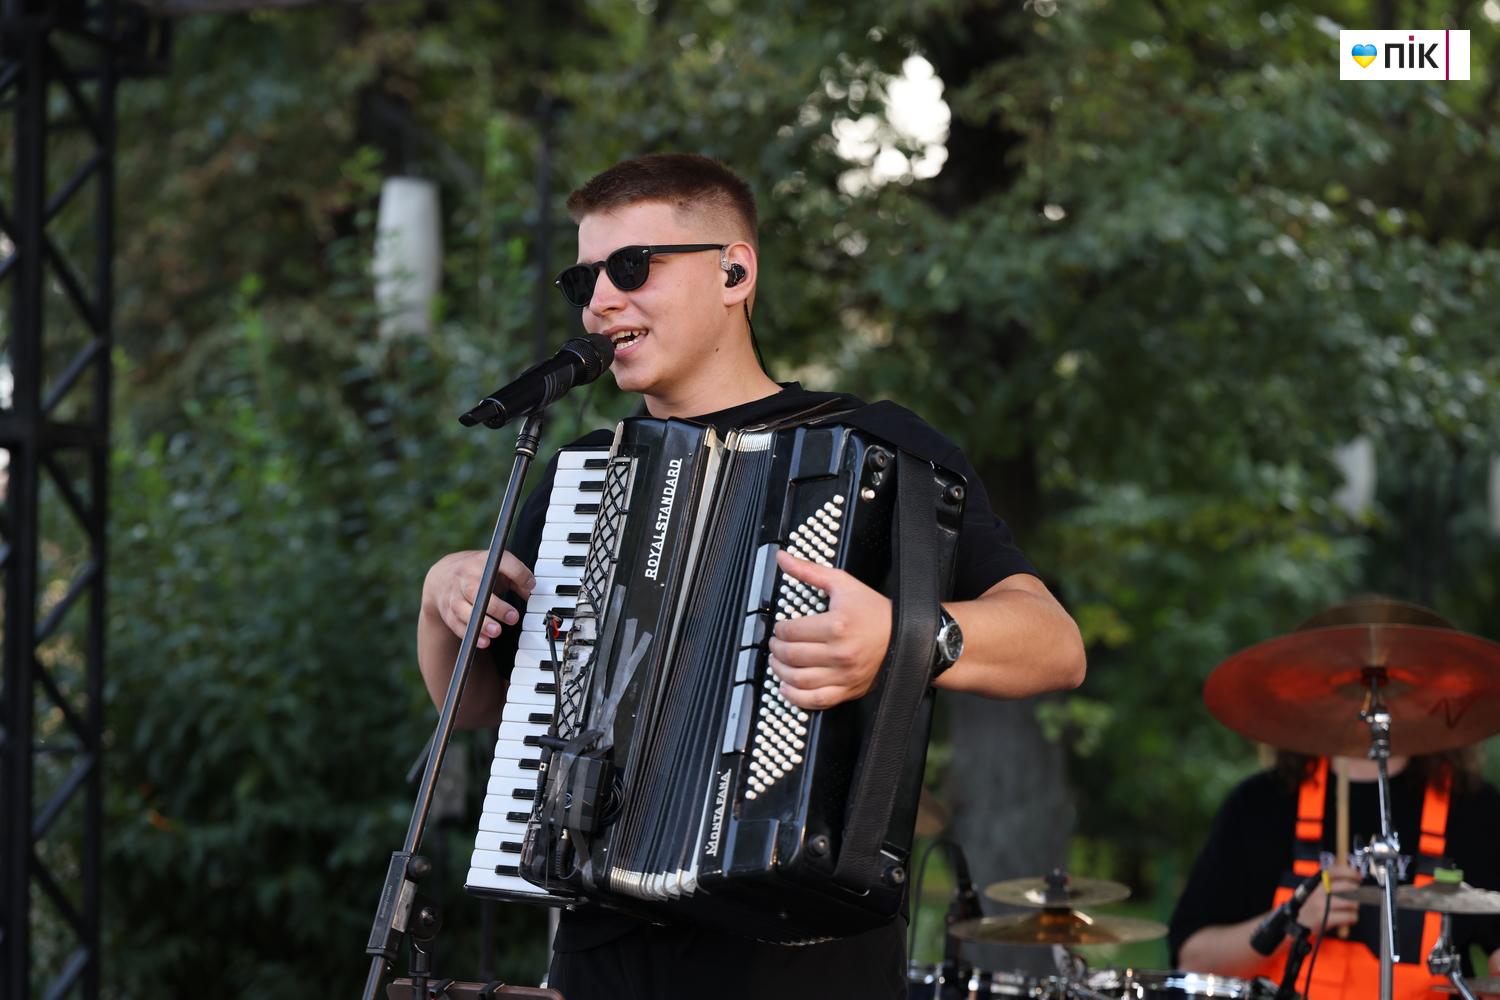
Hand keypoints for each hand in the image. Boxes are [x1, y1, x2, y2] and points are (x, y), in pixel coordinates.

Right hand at [422, 550, 534, 648]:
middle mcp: (466, 576)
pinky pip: (456, 624)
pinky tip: (484, 641)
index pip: (502, 563)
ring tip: (497, 631)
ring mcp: (453, 593)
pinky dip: (470, 634)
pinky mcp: (447, 610)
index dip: (518, 573)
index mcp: (483, 561)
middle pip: (476, 590)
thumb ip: (516, 576)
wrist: (441, 576)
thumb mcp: (497, 568)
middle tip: (513, 617)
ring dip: (481, 623)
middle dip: (495, 606)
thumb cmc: (477, 572)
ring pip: (463, 609)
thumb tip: (532, 590)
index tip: (530, 585)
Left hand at [765, 550, 891, 709]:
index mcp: (836, 625)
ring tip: (778, 662)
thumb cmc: (874, 611)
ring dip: (780, 671)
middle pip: (791, 655)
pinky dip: (795, 697)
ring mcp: (844, 675)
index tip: (780, 628)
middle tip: (775, 644)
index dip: (779, 630)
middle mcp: (839, 653)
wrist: (907, 636)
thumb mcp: (843, 584)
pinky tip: (787, 687)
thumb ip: (809, 571)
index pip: (792, 632)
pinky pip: (815, 701)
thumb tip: (782, 558)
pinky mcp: (848, 690)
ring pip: (798, 680)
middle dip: (776, 649)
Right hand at [1298, 862, 1361, 931]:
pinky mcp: (1326, 918)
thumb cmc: (1310, 905)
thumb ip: (1329, 881)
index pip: (1334, 871)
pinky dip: (1353, 918)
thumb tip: (1349, 874)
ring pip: (1351, 902)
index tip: (1358, 876)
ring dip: (1355, 907)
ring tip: (1350, 909)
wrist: (1296, 921)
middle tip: (1356, 896)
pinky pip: (1349, 916)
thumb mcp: (1315, 889)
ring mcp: (1322, 904)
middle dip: (1357, 892)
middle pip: (1347, 886)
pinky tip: (1348, 918)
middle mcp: (1318, 891)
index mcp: (1316, 882)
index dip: (1349, 872)